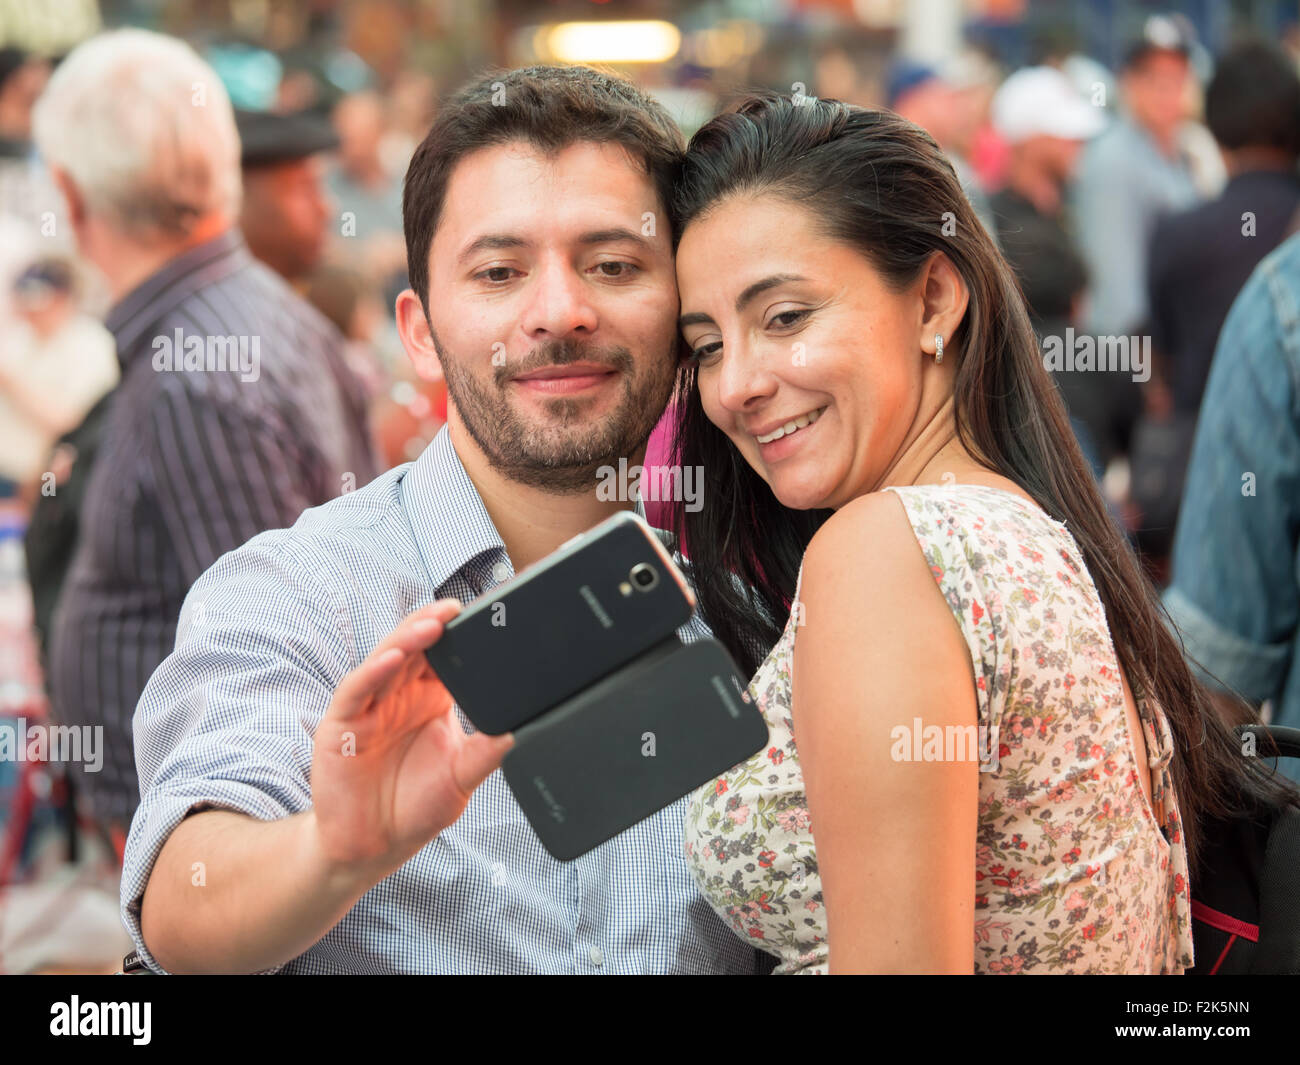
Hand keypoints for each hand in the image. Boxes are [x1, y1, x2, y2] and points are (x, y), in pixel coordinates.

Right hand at [310, 599, 512, 877]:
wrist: (372, 847)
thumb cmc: (414, 808)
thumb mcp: (461, 777)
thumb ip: (487, 752)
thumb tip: (522, 728)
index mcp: (430, 699)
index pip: (445, 656)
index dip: (460, 634)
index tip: (484, 617)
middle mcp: (399, 695)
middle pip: (415, 646)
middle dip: (434, 625)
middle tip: (458, 609)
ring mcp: (369, 706)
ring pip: (386, 659)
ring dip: (408, 639)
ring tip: (432, 625)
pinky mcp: (341, 724)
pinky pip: (356, 690)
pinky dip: (373, 672)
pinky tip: (392, 660)